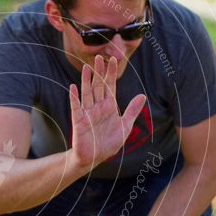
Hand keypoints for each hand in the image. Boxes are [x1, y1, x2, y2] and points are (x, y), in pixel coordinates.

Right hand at [69, 55, 145, 169]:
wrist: (95, 158)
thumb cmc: (109, 143)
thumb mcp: (125, 126)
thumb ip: (132, 111)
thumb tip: (143, 95)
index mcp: (109, 106)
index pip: (110, 86)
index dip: (112, 73)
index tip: (114, 60)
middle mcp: (98, 106)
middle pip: (98, 86)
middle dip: (99, 72)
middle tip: (99, 57)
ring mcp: (87, 113)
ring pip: (87, 93)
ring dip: (86, 81)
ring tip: (86, 67)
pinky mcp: (79, 121)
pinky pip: (76, 107)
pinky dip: (74, 98)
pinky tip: (73, 87)